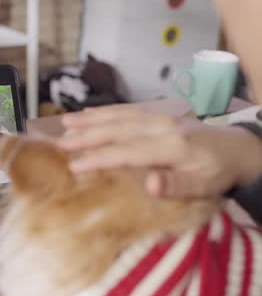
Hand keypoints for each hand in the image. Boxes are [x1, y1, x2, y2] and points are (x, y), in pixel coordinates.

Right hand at [59, 105, 261, 197]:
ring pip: (118, 116)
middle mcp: (161, 126)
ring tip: (64, 124)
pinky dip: (104, 111)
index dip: (98, 158)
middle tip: (57, 144)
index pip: (127, 152)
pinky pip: (126, 109)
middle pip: (117, 129)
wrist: (237, 148)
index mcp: (171, 146)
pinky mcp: (157, 114)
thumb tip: (149, 185)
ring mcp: (158, 116)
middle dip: (85, 136)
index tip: (73, 166)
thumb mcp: (203, 186)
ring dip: (90, 119)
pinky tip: (87, 113)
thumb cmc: (217, 172)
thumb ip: (175, 185)